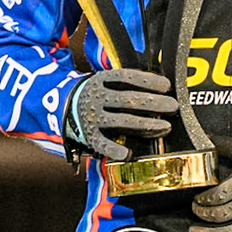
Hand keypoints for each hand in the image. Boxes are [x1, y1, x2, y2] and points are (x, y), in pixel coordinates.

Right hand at [63, 67, 177, 161]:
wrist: (58, 106)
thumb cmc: (98, 94)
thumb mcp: (107, 81)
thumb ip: (129, 83)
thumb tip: (165, 85)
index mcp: (101, 80)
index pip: (125, 77)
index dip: (147, 81)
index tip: (166, 86)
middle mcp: (95, 98)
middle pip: (127, 99)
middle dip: (153, 103)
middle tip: (173, 106)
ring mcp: (91, 118)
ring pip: (120, 121)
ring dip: (145, 124)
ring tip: (166, 127)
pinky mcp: (88, 136)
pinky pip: (102, 144)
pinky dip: (115, 150)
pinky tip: (129, 154)